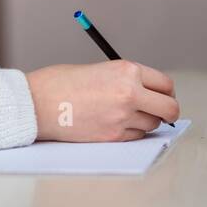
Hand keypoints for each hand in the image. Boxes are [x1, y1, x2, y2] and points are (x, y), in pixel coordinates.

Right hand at [25, 59, 178, 141]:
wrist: (36, 102)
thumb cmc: (62, 83)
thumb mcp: (101, 70)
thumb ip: (126, 80)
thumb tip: (149, 94)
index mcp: (127, 71)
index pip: (165, 84)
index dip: (166, 92)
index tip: (162, 96)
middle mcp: (130, 93)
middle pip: (169, 108)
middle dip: (167, 111)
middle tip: (160, 112)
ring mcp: (122, 117)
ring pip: (153, 125)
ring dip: (145, 121)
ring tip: (124, 115)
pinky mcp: (112, 137)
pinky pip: (136, 136)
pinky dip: (131, 132)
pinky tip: (114, 124)